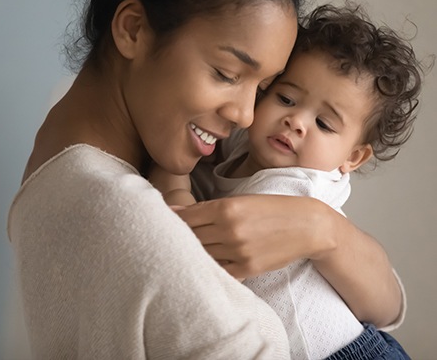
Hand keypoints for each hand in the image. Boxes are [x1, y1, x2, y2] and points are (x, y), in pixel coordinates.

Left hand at [177, 194, 333, 278]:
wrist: (306, 226)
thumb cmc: (273, 208)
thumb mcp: (242, 200)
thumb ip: (209, 208)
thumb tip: (176, 210)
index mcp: (227, 207)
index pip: (187, 216)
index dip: (173, 220)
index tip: (163, 221)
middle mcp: (229, 229)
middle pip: (190, 236)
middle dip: (179, 236)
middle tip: (169, 237)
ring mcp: (238, 251)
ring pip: (201, 254)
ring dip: (192, 252)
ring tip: (184, 250)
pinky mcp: (247, 268)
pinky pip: (217, 270)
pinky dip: (209, 266)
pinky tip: (205, 262)